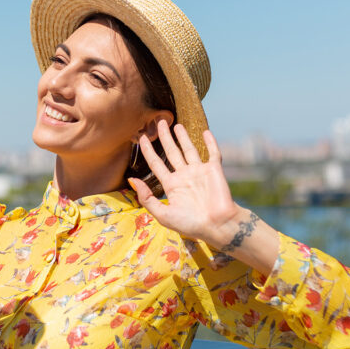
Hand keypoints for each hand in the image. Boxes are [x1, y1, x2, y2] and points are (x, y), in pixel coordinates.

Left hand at [128, 120, 241, 248]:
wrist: (217, 226)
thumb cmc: (190, 224)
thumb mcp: (163, 214)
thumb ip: (147, 198)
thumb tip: (132, 180)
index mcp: (172, 185)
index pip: (156, 164)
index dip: (148, 150)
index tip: (140, 137)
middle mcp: (184, 176)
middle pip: (172, 152)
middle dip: (165, 137)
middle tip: (159, 122)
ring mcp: (199, 172)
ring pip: (189, 149)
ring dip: (183, 137)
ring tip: (176, 125)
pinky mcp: (214, 170)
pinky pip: (212, 153)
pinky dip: (210, 142)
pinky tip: (206, 131)